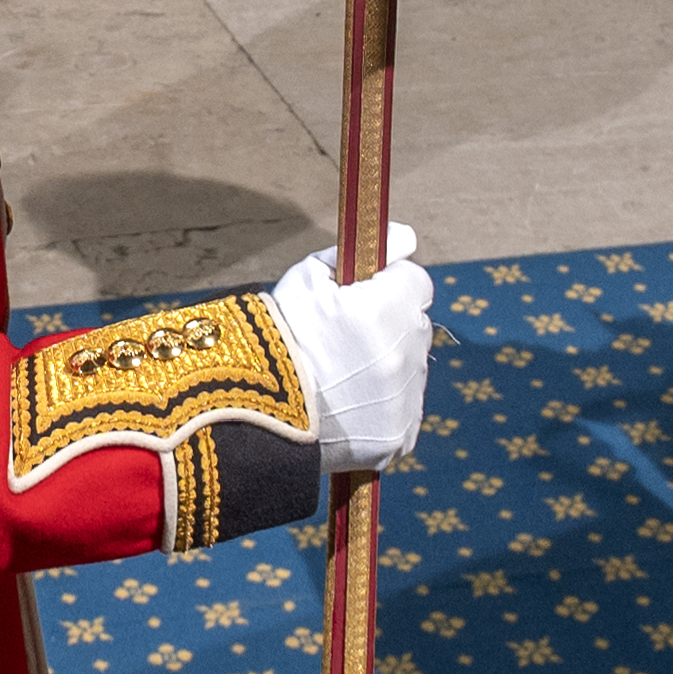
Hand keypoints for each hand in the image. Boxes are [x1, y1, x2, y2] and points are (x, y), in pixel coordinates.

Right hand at [265, 229, 435, 473]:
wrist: (256, 413)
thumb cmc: (279, 335)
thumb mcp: (309, 277)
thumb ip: (361, 252)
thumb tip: (406, 237)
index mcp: (388, 309)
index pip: (416, 282)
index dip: (389, 284)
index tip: (362, 294)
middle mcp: (406, 355)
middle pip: (415, 325)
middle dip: (390, 324)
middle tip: (346, 336)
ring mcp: (405, 400)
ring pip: (410, 368)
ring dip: (388, 365)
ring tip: (339, 375)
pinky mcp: (400, 436)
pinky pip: (403, 408)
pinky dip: (383, 404)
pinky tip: (348, 403)